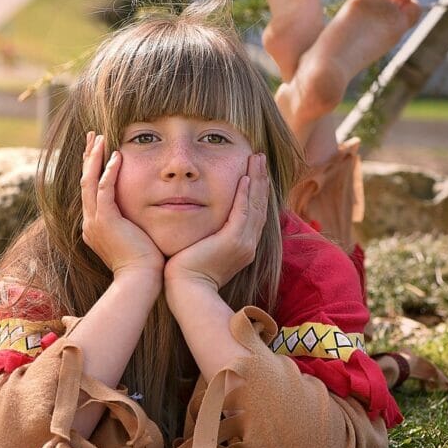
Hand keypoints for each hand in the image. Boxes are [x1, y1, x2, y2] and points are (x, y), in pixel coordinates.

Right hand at [81, 132, 163, 279]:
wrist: (140, 281)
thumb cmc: (145, 265)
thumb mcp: (136, 239)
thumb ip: (134, 225)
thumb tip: (146, 216)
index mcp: (95, 226)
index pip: (90, 191)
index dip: (93, 169)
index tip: (99, 151)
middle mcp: (90, 222)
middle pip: (84, 182)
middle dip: (89, 157)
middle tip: (92, 135)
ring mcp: (95, 222)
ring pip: (89, 182)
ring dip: (95, 158)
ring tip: (100, 137)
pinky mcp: (106, 221)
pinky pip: (104, 190)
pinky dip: (109, 172)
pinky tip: (117, 156)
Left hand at [164, 153, 268, 290]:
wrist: (186, 290)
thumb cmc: (187, 273)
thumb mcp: (202, 250)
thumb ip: (207, 235)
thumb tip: (201, 225)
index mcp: (243, 246)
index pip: (253, 213)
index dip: (256, 191)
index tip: (254, 172)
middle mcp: (248, 244)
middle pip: (260, 205)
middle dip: (261, 180)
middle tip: (259, 157)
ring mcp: (244, 243)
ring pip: (255, 205)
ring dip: (257, 180)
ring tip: (257, 158)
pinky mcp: (234, 241)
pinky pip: (243, 212)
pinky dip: (245, 194)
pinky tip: (246, 178)